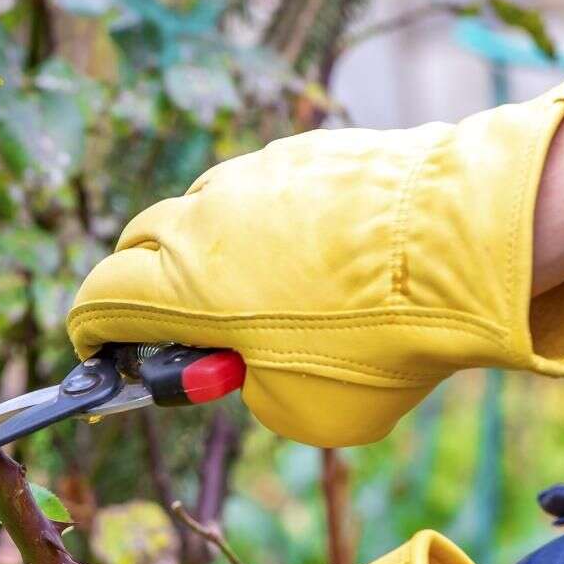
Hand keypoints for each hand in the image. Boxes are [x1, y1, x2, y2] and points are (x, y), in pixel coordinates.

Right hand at [66, 76, 563, 447]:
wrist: (468, 245)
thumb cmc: (379, 343)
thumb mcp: (303, 411)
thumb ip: (253, 389)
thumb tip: (253, 364)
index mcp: (181, 285)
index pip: (98, 300)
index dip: (95, 333)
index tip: (105, 352)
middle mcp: (204, 217)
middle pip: (141, 246)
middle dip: (146, 288)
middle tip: (185, 328)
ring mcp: (257, 174)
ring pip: (207, 212)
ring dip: (215, 252)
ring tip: (270, 296)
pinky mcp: (310, 151)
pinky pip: (268, 190)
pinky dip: (275, 225)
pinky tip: (327, 260)